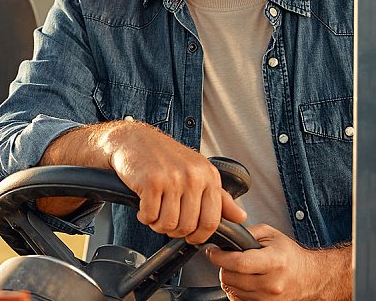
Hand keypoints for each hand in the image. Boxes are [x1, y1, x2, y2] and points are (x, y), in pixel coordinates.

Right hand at [103, 121, 246, 243]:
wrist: (134, 139)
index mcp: (209, 176)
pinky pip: (150, 216)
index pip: (211, 221)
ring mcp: (172, 178)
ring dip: (158, 225)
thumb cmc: (165, 156)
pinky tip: (143, 207)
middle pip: (188, 226)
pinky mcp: (151, 181)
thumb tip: (241, 216)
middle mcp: (193, 176)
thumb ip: (220, 198)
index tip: (190, 237)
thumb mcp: (198, 172)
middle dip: (175, 231)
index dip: (199, 236)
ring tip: (155, 214)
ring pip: (168, 224)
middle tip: (166, 222)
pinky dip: (144, 217)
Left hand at [206, 224, 350, 300]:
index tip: (213, 252)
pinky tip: (245, 281)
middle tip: (230, 259)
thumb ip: (247, 233)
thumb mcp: (270, 235)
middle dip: (224, 266)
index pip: (239, 263)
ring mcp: (268, 299)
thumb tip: (225, 236)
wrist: (309, 277)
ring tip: (242, 270)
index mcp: (274, 262)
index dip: (220, 257)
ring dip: (230, 279)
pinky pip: (237, 300)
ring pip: (231, 290)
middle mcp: (272, 283)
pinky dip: (236, 290)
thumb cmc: (289, 255)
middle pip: (231, 278)